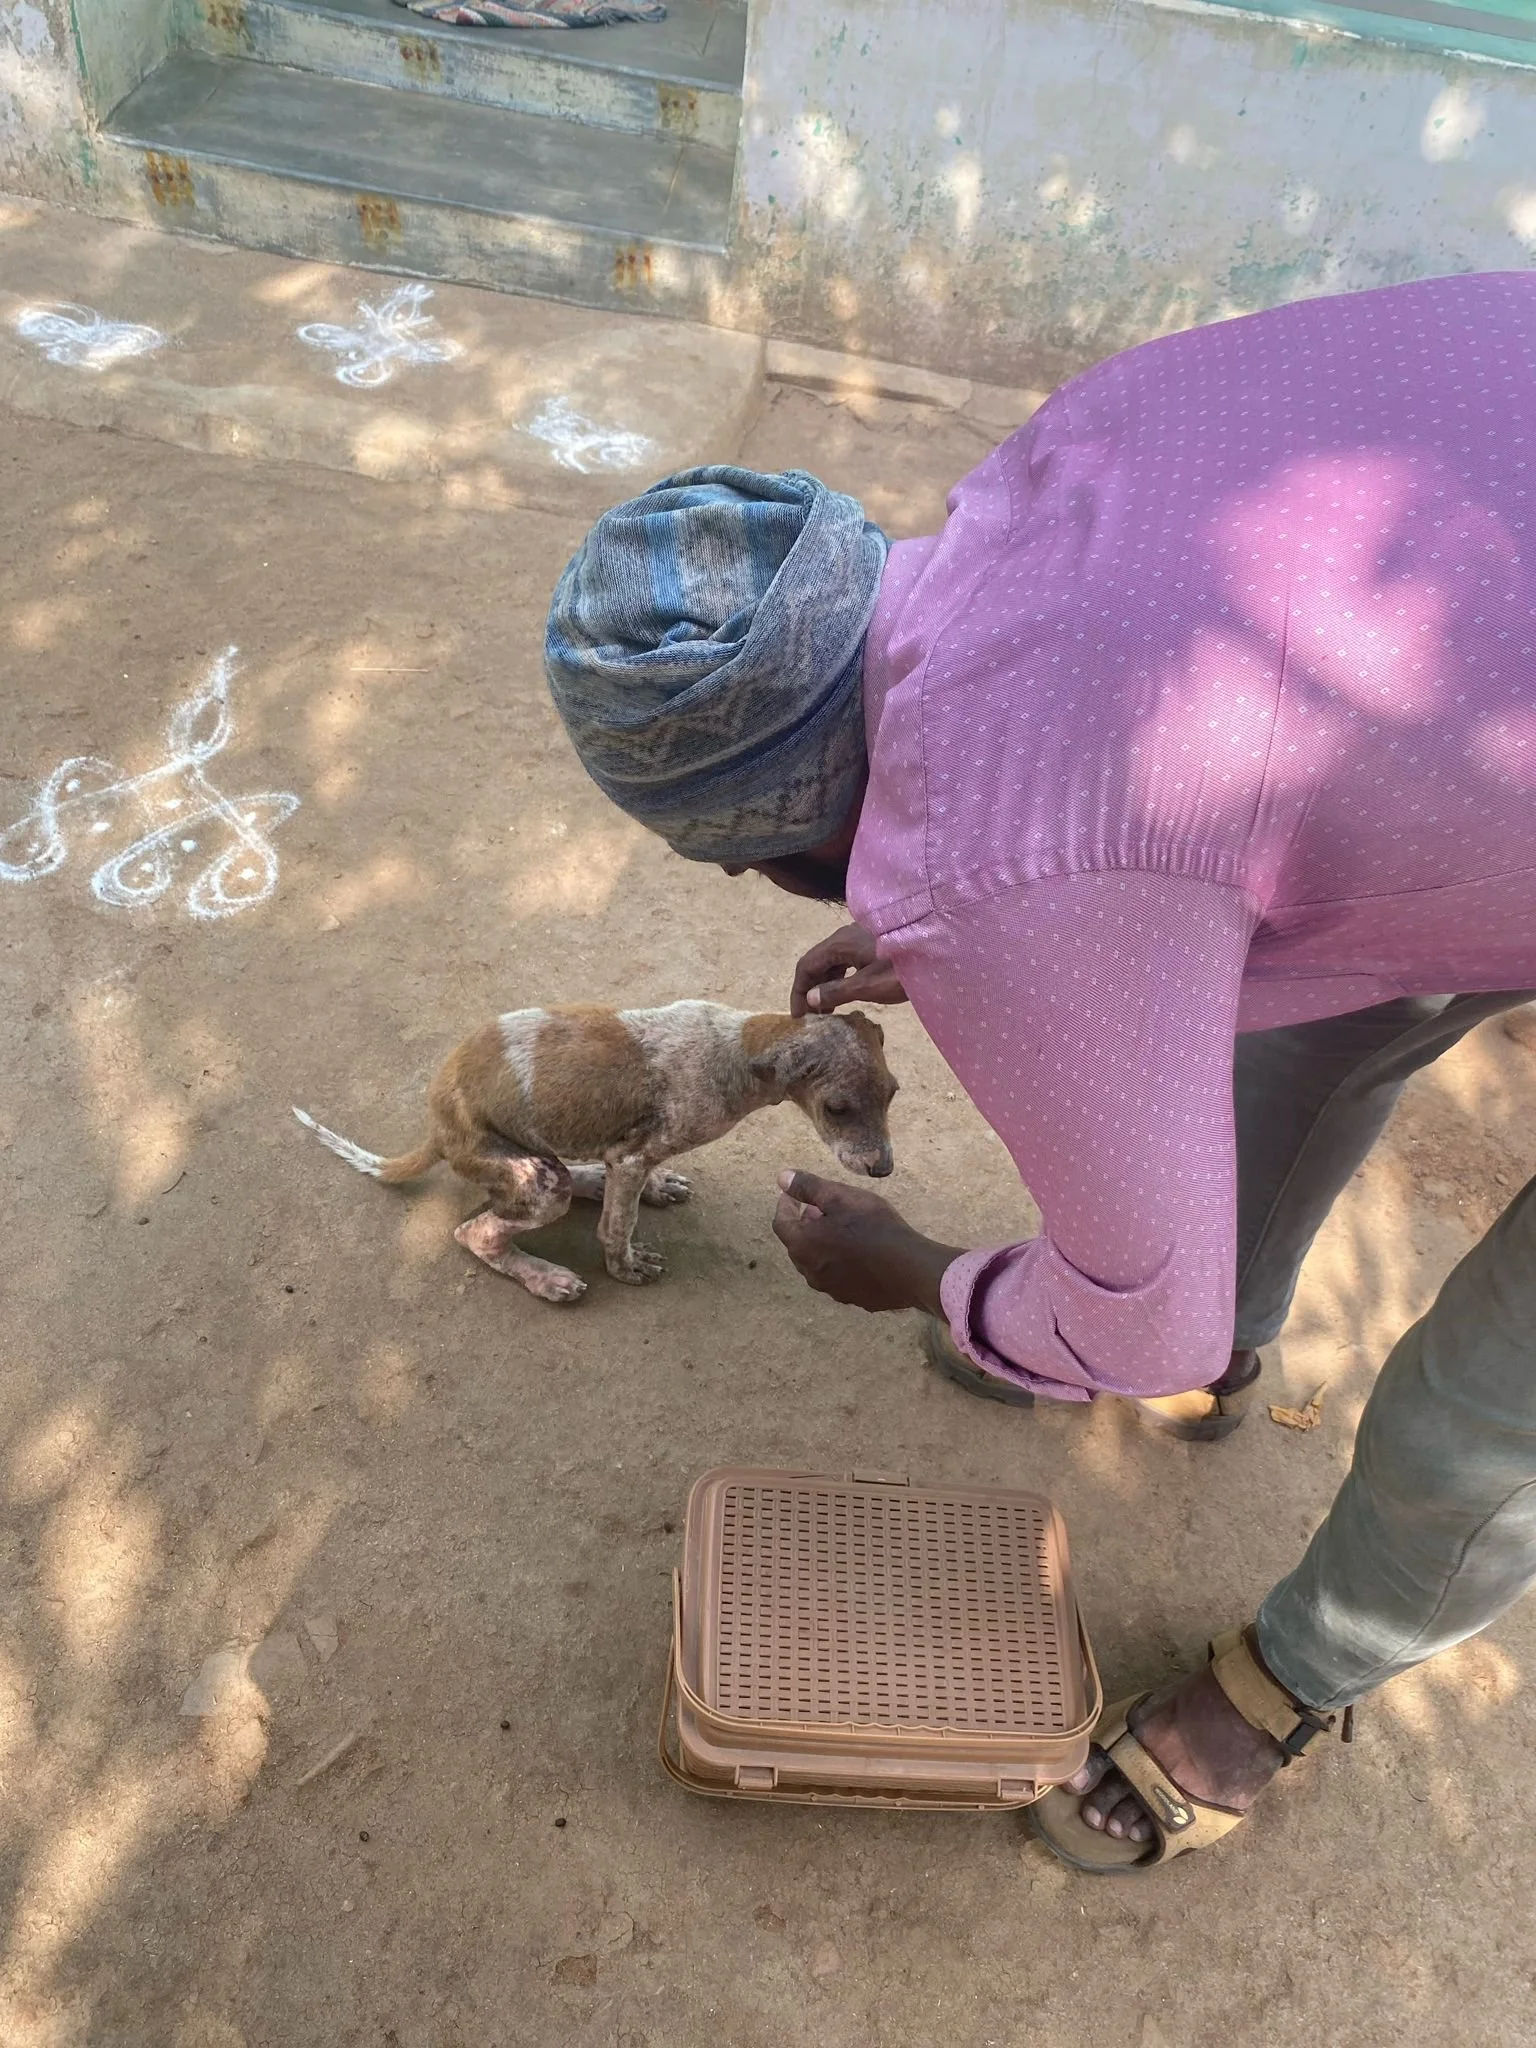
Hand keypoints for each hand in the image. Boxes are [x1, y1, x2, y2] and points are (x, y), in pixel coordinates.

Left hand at [772, 1170, 961, 1314]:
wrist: (910, 1269)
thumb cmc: (874, 1227)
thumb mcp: (841, 1197)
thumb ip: (809, 1187)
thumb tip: (782, 1178)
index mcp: (803, 1246)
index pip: (781, 1223)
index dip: (785, 1205)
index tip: (792, 1194)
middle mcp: (811, 1272)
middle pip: (798, 1245)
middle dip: (804, 1225)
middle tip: (817, 1209)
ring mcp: (832, 1289)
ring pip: (817, 1263)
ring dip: (821, 1245)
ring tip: (838, 1230)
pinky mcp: (853, 1298)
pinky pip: (838, 1276)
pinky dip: (840, 1262)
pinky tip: (859, 1254)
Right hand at [790, 922, 907, 1016]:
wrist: (939, 951)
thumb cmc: (902, 971)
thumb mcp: (867, 986)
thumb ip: (837, 992)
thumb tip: (811, 998)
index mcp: (839, 943)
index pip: (806, 966)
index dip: (798, 991)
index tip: (798, 1017)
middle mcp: (845, 936)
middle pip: (817, 962)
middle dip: (810, 989)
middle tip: (812, 1017)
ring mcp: (860, 938)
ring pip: (833, 961)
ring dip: (825, 984)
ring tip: (827, 1010)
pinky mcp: (873, 943)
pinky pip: (847, 960)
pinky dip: (840, 978)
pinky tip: (847, 993)